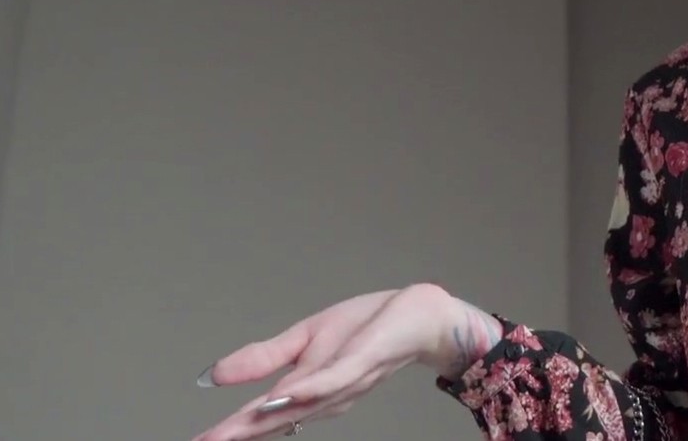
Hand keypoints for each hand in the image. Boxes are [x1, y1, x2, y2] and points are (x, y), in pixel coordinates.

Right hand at [190, 283, 473, 440]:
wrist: (420, 313)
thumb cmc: (367, 327)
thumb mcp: (304, 337)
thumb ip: (263, 359)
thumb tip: (213, 375)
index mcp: (305, 391)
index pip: (258, 416)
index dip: (227, 432)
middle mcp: (322, 397)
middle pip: (271, 421)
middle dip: (235, 435)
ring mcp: (342, 383)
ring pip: (297, 408)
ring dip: (261, 422)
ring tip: (225, 433)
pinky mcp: (361, 362)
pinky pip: (332, 380)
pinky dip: (306, 390)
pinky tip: (282, 395)